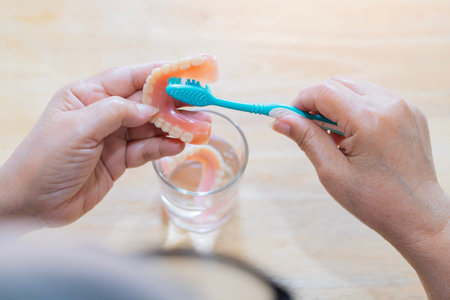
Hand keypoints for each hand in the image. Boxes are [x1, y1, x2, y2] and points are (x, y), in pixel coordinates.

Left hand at [0, 63, 184, 226]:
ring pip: (150, 127)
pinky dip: (162, 147)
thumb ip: (116, 113)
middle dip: (171, 102)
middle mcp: (103, 113)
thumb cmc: (45, 160)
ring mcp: (112, 138)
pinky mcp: (119, 160)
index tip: (184, 72)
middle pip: (144, 102)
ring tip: (198, 127)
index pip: (128, 77)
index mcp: (87, 95)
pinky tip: (177, 146)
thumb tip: (150, 109)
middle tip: (199, 102)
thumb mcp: (78, 129)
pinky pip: (145, 149)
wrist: (32, 204)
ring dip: (173, 127)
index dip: (157, 74)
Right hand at [272, 77, 448, 298]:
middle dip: (318, 102)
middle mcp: (390, 106)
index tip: (290, 119)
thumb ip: (306, 139)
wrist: (418, 217)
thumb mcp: (333, 172)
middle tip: (311, 130)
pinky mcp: (411, 114)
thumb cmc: (375, 201)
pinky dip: (358, 109)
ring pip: (357, 88)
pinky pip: (376, 98)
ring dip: (338, 105)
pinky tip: (356, 137)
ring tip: (336, 138)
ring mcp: (405, 108)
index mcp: (370, 121)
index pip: (324, 91)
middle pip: (339, 84)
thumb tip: (280, 119)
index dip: (301, 102)